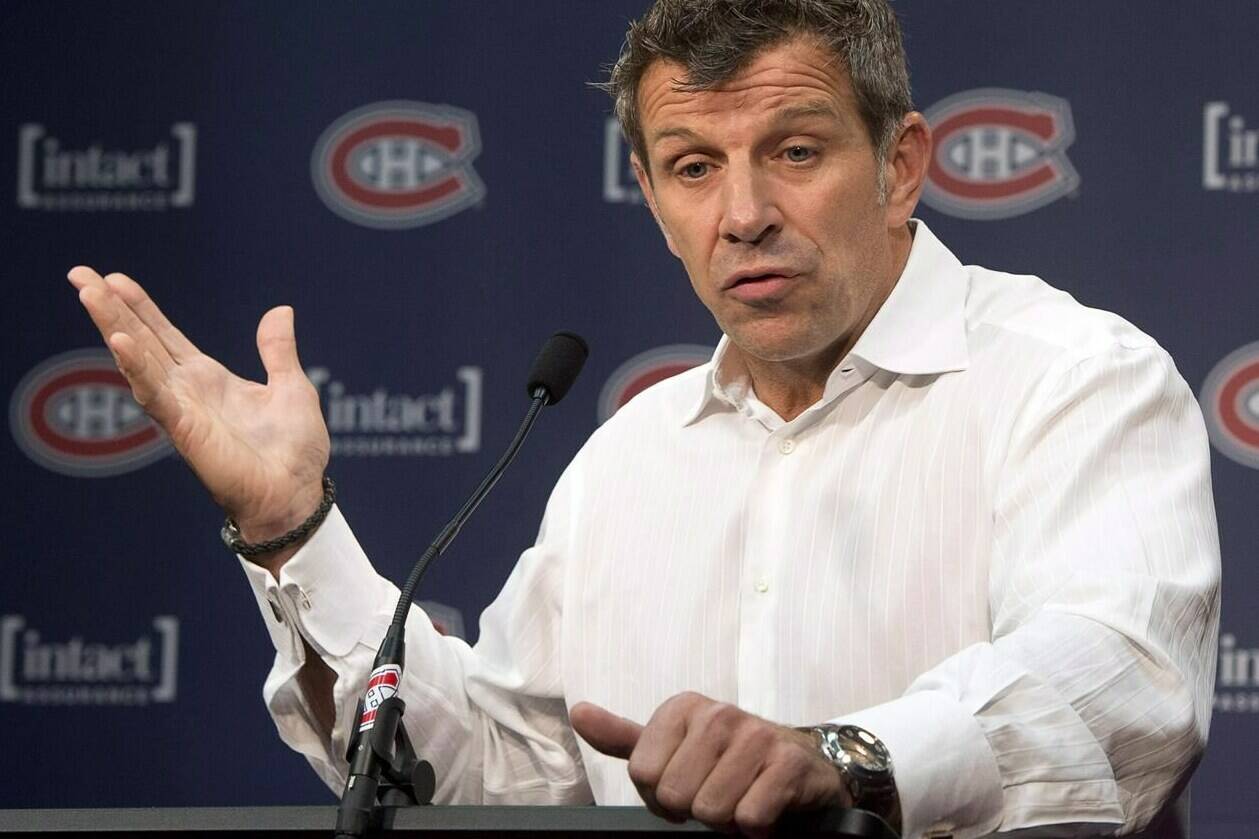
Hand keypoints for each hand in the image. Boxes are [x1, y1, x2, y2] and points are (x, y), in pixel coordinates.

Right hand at [68, 267, 329, 553]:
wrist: (297, 494)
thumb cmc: (295, 452)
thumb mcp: (292, 387)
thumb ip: (277, 350)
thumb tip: (280, 311)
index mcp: (209, 380)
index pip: (165, 336)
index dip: (140, 308)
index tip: (114, 279)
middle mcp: (188, 391)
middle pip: (142, 340)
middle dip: (110, 307)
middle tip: (80, 273)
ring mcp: (181, 409)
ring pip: (139, 360)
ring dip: (114, 325)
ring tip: (90, 292)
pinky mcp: (184, 429)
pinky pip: (155, 393)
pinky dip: (137, 366)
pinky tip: (119, 339)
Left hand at [570, 693, 849, 837]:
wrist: (805, 763)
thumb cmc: (729, 759)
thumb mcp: (674, 745)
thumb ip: (624, 737)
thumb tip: (578, 713)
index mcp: (683, 707)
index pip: (642, 775)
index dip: (662, 797)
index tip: (688, 784)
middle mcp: (718, 713)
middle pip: (675, 795)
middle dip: (696, 810)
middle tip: (718, 794)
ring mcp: (756, 735)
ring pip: (711, 810)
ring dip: (727, 821)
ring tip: (742, 798)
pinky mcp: (788, 763)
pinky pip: (749, 818)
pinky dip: (756, 829)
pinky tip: (766, 807)